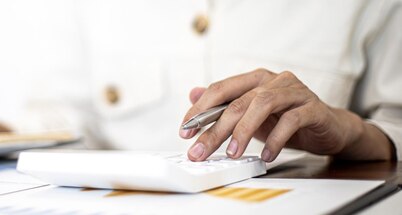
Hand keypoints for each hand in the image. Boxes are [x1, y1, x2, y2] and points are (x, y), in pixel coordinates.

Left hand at [179, 69, 392, 161]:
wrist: (329, 128)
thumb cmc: (287, 119)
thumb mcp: (250, 115)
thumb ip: (224, 104)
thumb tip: (193, 94)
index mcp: (255, 79)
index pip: (220, 89)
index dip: (199, 110)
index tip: (185, 132)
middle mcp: (274, 80)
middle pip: (238, 102)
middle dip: (215, 129)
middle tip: (201, 150)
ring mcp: (294, 91)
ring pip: (262, 105)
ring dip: (243, 131)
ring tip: (233, 153)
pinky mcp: (313, 108)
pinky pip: (291, 121)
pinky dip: (276, 140)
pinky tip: (266, 155)